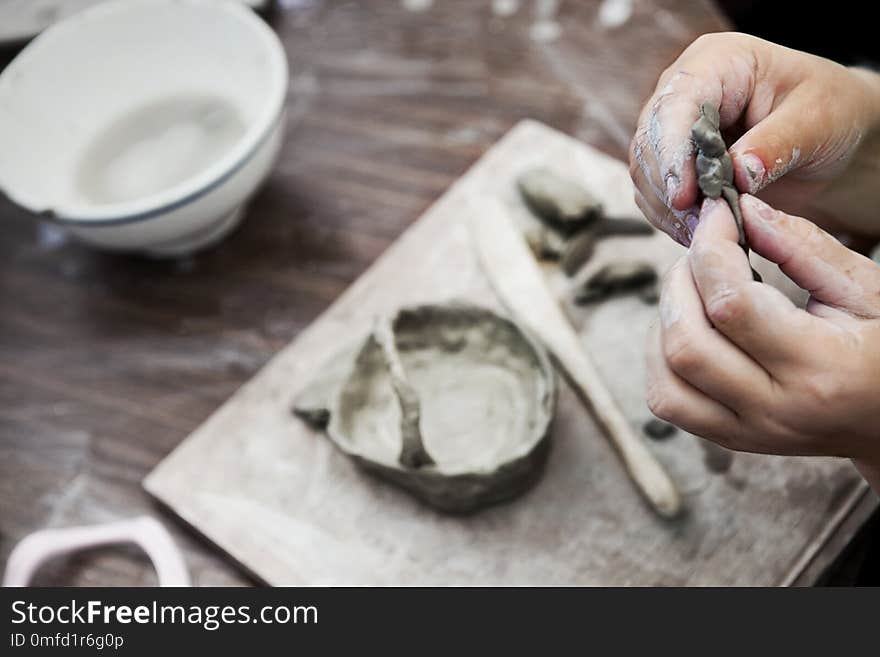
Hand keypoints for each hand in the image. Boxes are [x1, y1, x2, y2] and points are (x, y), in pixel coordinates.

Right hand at [629, 32, 879, 244]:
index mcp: (716, 62)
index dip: (673, 152)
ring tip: (704, 233)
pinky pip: (654, 195)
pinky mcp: (671, 163)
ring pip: (645, 173)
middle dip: (668, 188)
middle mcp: (682, 92)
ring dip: (668, 209)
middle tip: (700, 224)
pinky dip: (670, 219)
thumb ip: (777, 144)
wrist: (826, 132)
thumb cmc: (828, 110)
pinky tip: (698, 233)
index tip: (684, 196)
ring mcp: (672, 129)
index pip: (676, 105)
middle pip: (649, 142)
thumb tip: (739, 174)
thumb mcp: (817, 120)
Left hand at [646, 194, 879, 490]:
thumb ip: (803, 247)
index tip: (716, 214)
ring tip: (696, 290)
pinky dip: (661, 358)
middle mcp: (776, 408)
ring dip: (665, 322)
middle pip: (686, 344)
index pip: (731, 304)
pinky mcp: (731, 438)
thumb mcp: (865, 290)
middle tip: (704, 253)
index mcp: (820, 367)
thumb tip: (744, 210)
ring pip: (666, 380)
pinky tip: (689, 327)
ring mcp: (749, 431)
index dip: (710, 249)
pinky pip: (668, 402)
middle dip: (679, 282)